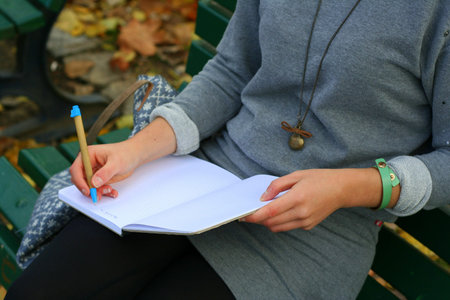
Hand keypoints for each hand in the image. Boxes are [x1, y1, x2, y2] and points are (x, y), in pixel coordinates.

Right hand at [70, 117, 176, 200]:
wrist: (134, 156)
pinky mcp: (99, 178)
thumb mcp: (116, 163)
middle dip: (89, 189)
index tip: (87, 190)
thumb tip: (94, 182)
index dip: (79, 181)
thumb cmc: (126, 154)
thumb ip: (105, 173)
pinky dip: (104, 192)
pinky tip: (113, 192)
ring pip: (89, 186)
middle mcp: (88, 163)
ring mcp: (94, 171)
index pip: (76, 169)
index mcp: (88, 155)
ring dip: (98, 192)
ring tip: (110, 191)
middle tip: (98, 195)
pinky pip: (97, 188)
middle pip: (80, 180)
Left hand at [241, 168, 383, 231]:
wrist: (342, 189)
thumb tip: (263, 197)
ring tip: (264, 212)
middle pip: (271, 222)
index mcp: (297, 197)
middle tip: (251, 212)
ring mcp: (306, 221)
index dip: (254, 216)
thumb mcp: (296, 175)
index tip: (244, 216)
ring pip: (278, 227)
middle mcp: (301, 212)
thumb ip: (277, 186)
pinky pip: (288, 227)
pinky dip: (280, 222)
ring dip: (268, 222)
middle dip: (258, 219)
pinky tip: (281, 212)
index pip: (270, 212)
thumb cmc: (319, 179)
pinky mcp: (308, 225)